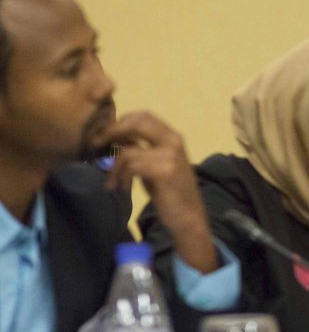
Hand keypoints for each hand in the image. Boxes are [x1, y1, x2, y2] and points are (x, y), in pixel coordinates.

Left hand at [97, 111, 218, 272]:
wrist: (188, 216)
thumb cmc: (170, 191)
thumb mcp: (154, 164)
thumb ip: (140, 148)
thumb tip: (115, 135)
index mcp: (172, 137)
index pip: (143, 115)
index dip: (121, 122)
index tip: (106, 136)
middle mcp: (173, 141)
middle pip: (135, 123)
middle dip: (111, 132)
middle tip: (97, 145)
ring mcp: (170, 155)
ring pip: (128, 152)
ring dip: (114, 168)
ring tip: (112, 181)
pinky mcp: (165, 171)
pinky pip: (131, 166)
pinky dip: (121, 177)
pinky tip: (122, 187)